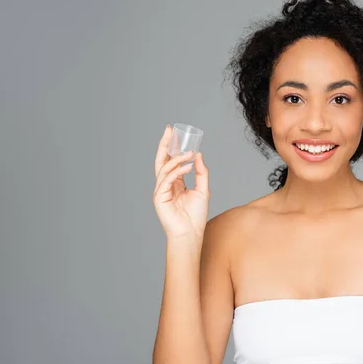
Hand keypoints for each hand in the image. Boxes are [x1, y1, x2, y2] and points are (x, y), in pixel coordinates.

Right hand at [153, 125, 209, 241]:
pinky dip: (176, 171)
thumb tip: (198, 154)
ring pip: (164, 168)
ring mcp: (161, 190)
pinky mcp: (159, 197)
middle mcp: (166, 184)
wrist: (191, 233)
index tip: (174, 133)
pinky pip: (167, 179)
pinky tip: (188, 166)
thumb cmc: (196, 215)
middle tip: (169, 130)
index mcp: (175, 182)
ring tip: (189, 153)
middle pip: (161, 160)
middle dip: (164, 144)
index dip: (171, 147)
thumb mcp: (203, 189)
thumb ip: (201, 172)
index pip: (170, 161)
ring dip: (177, 158)